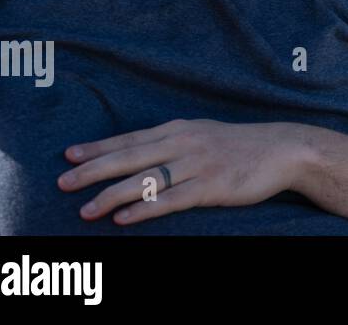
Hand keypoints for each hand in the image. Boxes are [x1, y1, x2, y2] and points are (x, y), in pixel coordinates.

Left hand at [57, 119, 308, 225]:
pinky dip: (145, 209)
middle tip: (63, 183)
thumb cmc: (240, 145)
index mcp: (180, 129)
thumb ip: (173, 142)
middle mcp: (184, 143)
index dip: (99, 147)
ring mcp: (198, 164)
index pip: (130, 138)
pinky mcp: (212, 186)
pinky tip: (124, 218)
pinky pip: (172, 199)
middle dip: (94, 170)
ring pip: (146, 180)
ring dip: (112, 195)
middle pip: (130, 157)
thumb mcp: (203, 134)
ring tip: (85, 210)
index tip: (68, 155)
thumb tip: (137, 153)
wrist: (284, 148)